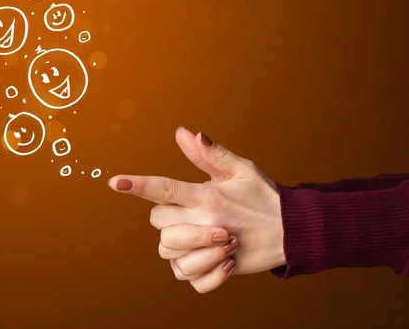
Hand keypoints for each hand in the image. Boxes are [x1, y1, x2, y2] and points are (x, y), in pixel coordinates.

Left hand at [108, 127, 284, 286]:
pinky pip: (187, 276)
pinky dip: (192, 270)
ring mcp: (212, 249)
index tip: (115, 182)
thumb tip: (185, 132)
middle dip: (164, 216)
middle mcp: (206, 222)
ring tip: (199, 236)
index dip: (138, 184)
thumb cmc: (264, 197)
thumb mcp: (241, 169)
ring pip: (167, 252)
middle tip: (187, 211)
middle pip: (159, 222)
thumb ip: (209, 154)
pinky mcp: (219, 270)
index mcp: (209, 196)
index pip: (166, 188)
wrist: (294, 232)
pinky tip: (206, 256)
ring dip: (176, 244)